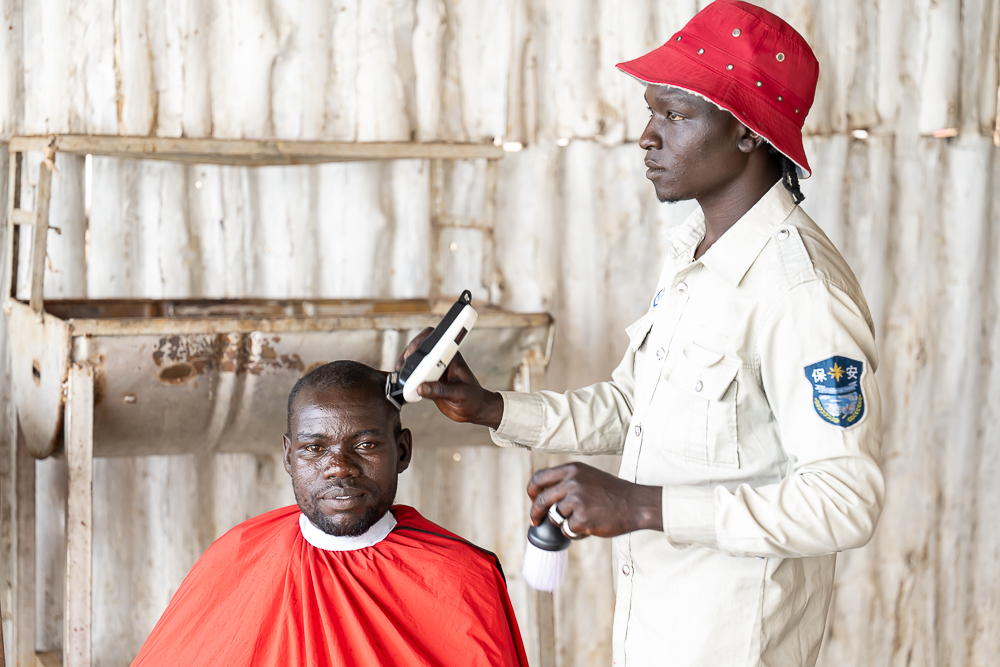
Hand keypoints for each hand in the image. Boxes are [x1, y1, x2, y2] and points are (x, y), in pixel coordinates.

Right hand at [395, 328, 504, 428]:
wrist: (474, 409)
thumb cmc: (473, 398)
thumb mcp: (459, 394)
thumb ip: (440, 390)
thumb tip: (420, 388)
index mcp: (452, 357)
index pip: (437, 339)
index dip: (423, 340)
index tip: (414, 350)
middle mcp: (441, 361)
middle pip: (421, 347)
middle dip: (409, 353)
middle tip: (403, 364)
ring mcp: (434, 371)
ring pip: (415, 362)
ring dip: (406, 366)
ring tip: (400, 373)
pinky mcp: (428, 382)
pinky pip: (415, 377)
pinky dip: (407, 379)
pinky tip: (404, 384)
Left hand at [527, 463, 662, 537]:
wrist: (635, 504)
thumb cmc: (612, 492)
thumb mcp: (588, 476)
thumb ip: (567, 481)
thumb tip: (543, 495)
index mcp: (572, 470)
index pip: (539, 478)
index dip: (532, 491)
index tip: (532, 499)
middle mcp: (572, 482)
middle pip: (541, 500)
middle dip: (535, 513)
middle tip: (535, 521)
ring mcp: (576, 501)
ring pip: (555, 517)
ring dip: (565, 522)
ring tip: (584, 518)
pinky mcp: (582, 519)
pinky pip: (568, 530)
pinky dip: (577, 532)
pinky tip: (591, 525)